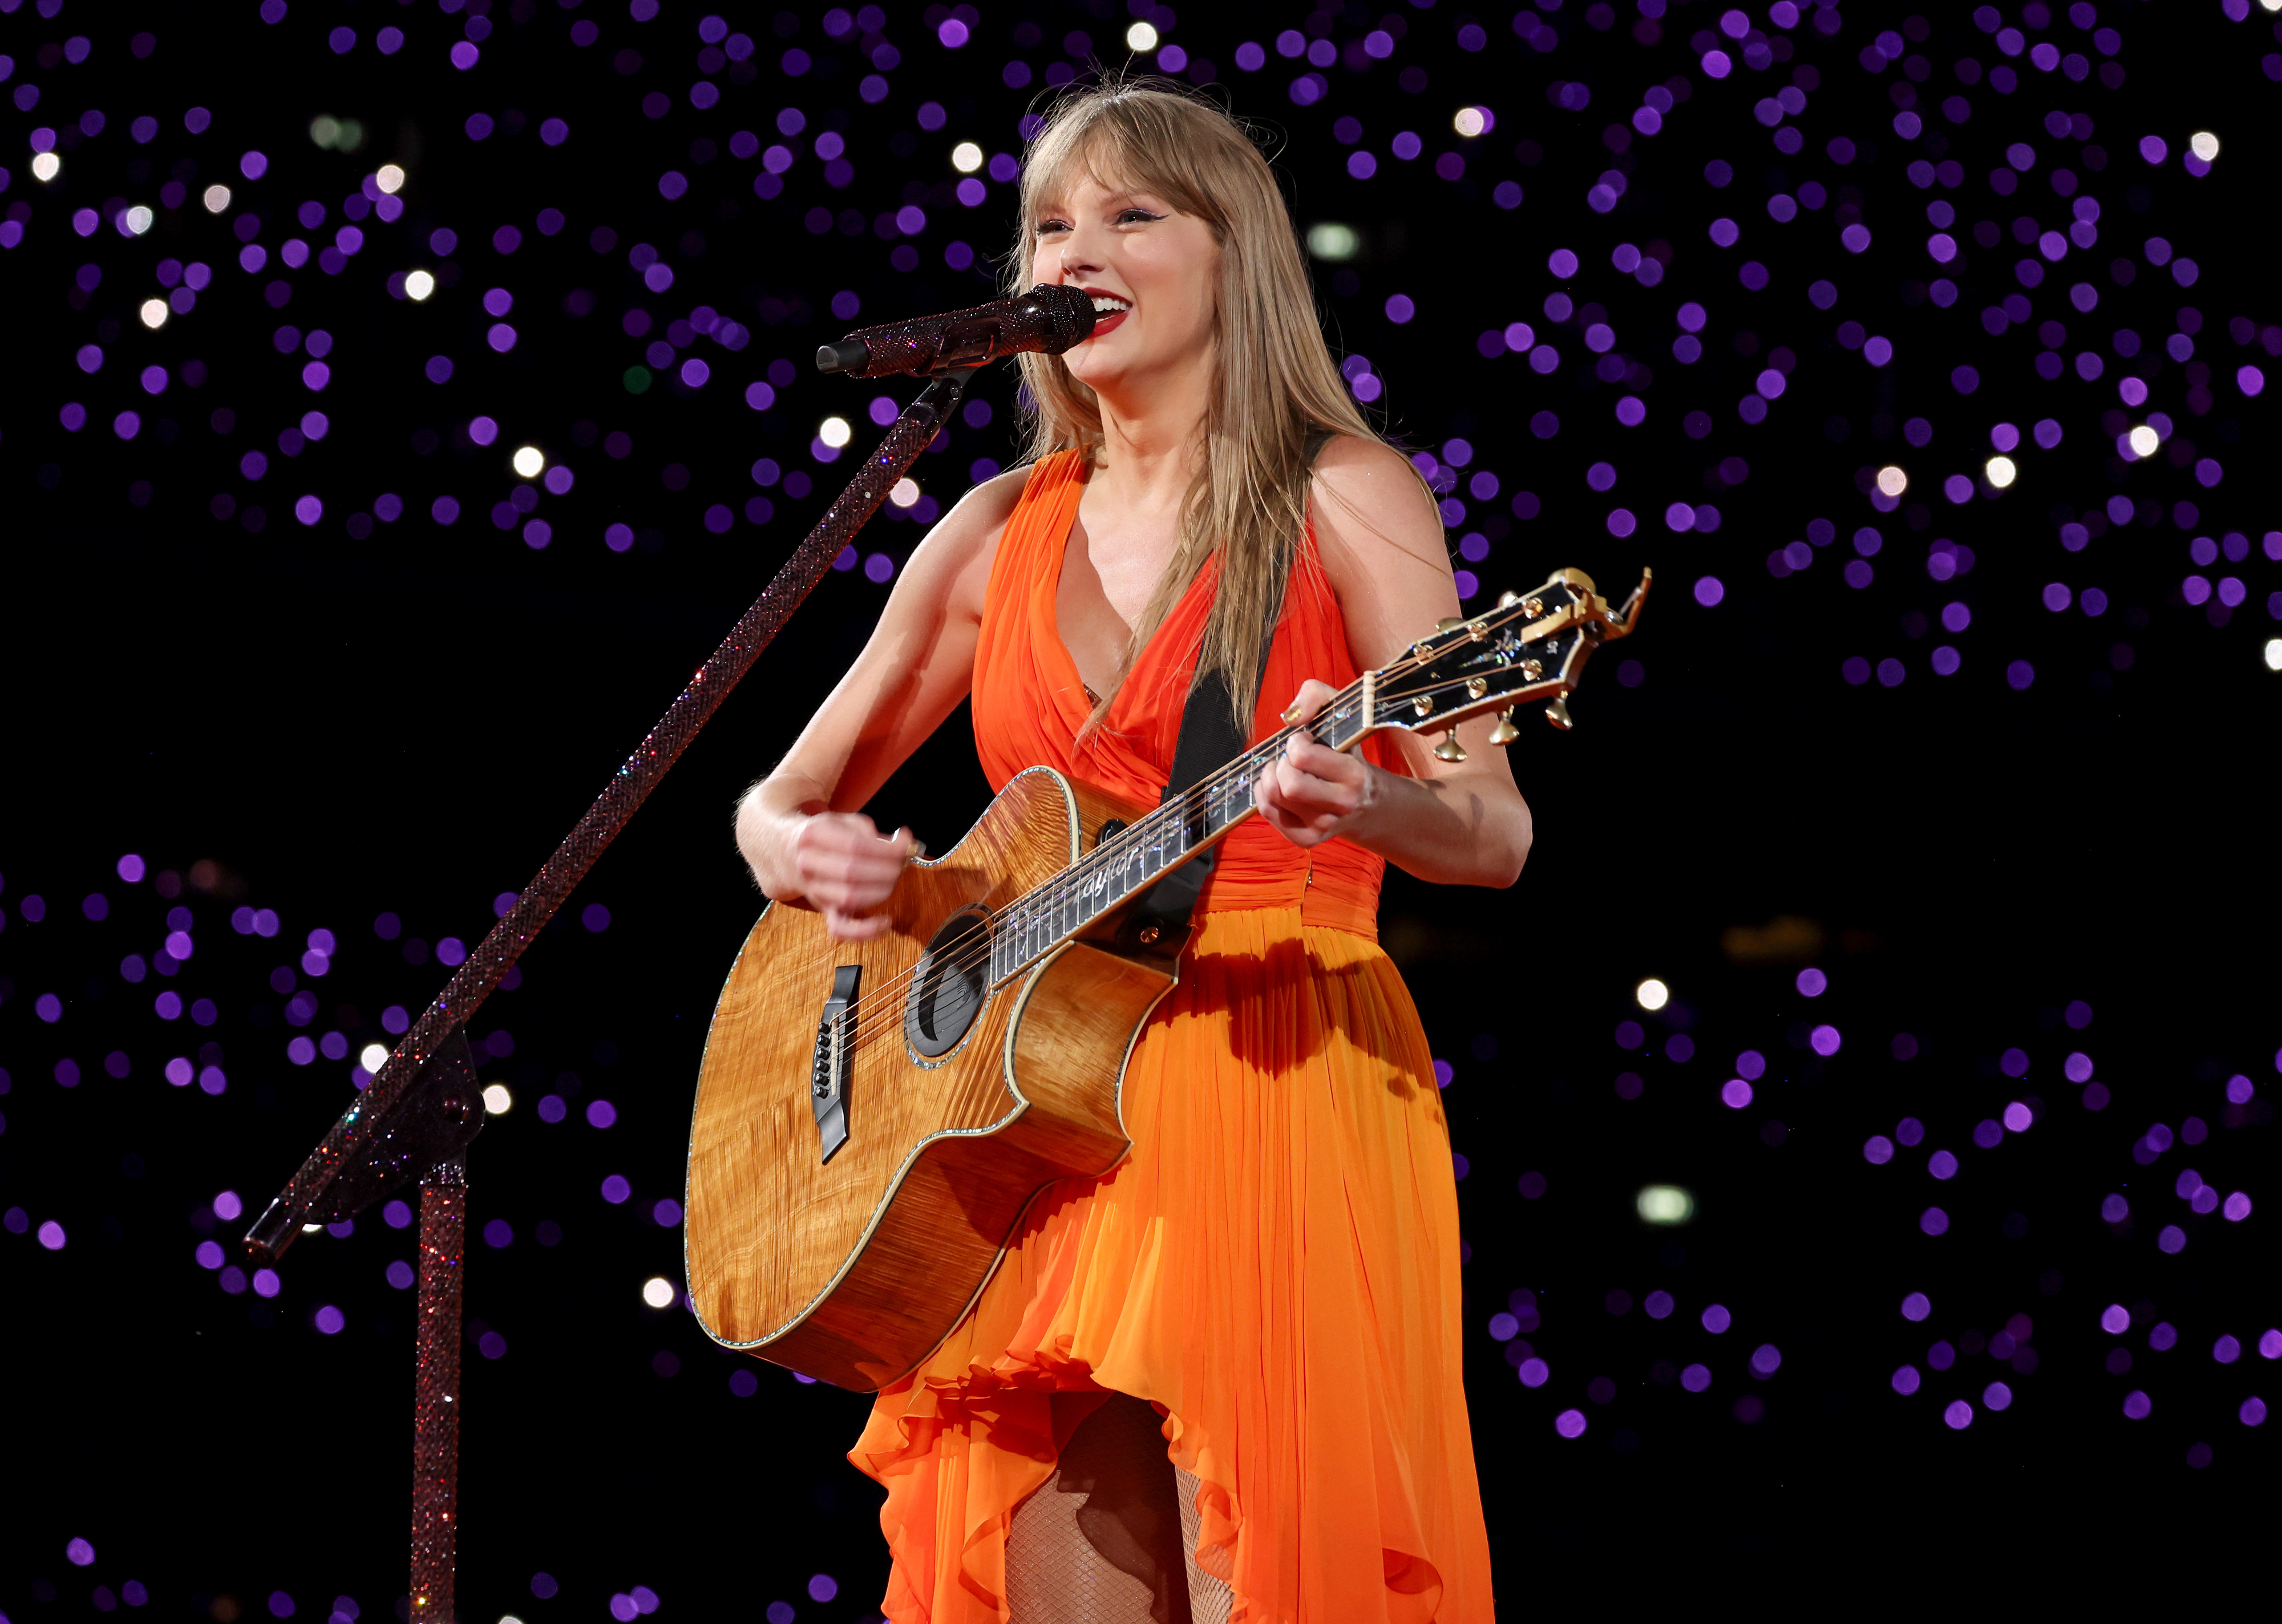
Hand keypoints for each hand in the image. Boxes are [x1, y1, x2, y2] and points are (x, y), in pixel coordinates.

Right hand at [789, 813, 913, 940]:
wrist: (789, 853)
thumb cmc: (825, 836)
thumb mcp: (842, 821)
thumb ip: (869, 831)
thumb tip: (901, 844)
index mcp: (813, 836)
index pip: (855, 846)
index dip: (887, 850)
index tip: (906, 846)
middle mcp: (807, 864)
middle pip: (853, 873)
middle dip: (887, 869)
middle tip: (901, 863)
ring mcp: (813, 890)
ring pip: (850, 898)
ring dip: (882, 891)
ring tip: (893, 879)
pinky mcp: (822, 909)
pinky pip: (840, 929)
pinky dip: (864, 931)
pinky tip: (885, 922)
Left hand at [1255, 679, 1373, 848]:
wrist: (1368, 801)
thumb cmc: (1346, 752)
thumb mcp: (1341, 714)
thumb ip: (1317, 695)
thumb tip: (1291, 715)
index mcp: (1354, 775)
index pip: (1303, 757)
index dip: (1296, 743)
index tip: (1305, 741)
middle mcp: (1342, 804)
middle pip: (1288, 785)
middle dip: (1281, 765)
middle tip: (1291, 759)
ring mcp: (1324, 825)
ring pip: (1275, 798)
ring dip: (1270, 777)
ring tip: (1283, 770)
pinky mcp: (1307, 839)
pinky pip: (1269, 814)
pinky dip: (1264, 797)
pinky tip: (1278, 788)